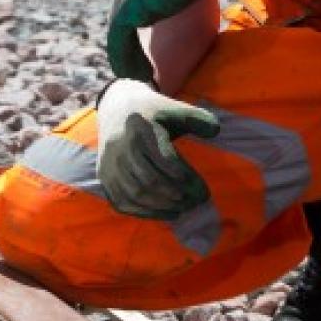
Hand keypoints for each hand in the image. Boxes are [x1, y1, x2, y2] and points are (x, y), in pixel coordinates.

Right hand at [95, 78, 221, 219]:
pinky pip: (122, 202)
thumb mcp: (175, 109)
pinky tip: (166, 213)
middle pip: (150, 181)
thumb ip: (199, 119)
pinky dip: (145, 213)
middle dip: (177, 196)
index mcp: (141, 128)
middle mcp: (121, 147)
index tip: (204, 192)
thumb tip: (216, 131)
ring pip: (135, 194)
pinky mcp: (103, 175)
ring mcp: (109, 163)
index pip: (167, 161)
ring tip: (183, 208)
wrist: (116, 106)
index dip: (188, 180)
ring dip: (163, 207)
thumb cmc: (153, 112)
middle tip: (195, 203)